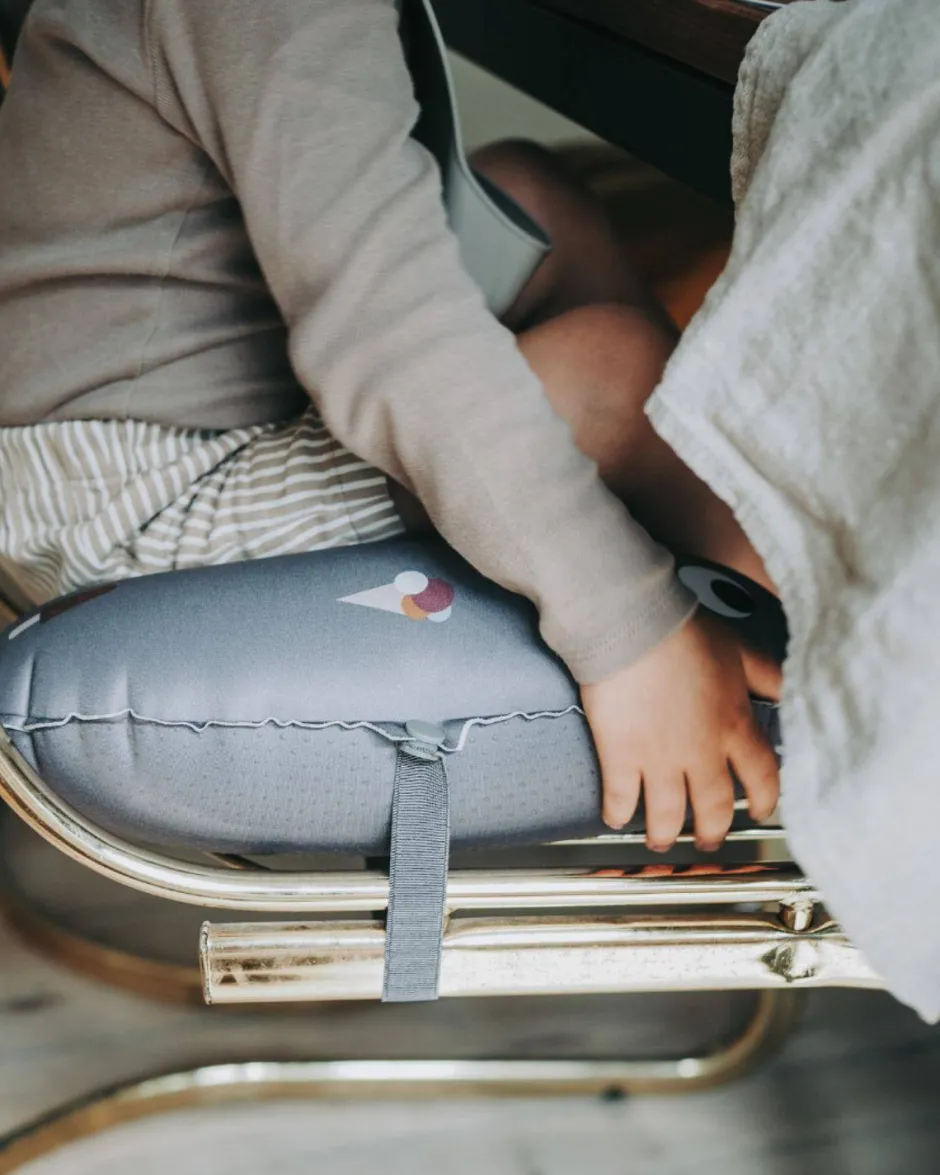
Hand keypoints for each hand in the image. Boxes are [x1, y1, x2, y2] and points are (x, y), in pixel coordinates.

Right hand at [580, 613, 779, 851]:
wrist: (633, 627)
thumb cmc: (683, 632)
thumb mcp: (738, 651)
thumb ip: (765, 675)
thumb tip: (788, 691)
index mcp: (734, 726)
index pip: (762, 777)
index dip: (764, 800)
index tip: (759, 812)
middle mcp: (702, 752)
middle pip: (714, 808)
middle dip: (712, 831)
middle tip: (708, 841)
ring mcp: (660, 759)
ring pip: (668, 814)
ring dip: (665, 833)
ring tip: (660, 840)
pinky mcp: (621, 756)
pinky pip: (621, 798)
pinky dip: (618, 813)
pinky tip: (615, 818)